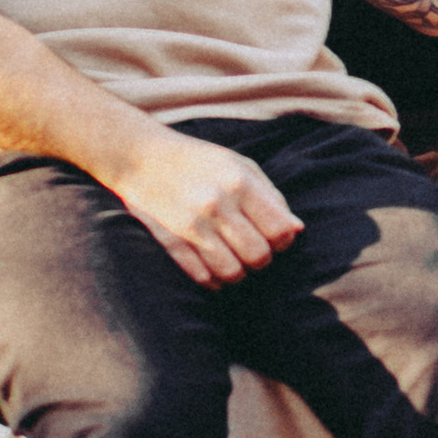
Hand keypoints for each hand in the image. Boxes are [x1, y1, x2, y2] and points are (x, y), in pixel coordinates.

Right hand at [112, 129, 303, 285]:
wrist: (140, 157)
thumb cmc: (199, 161)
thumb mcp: (240, 165)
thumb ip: (271, 196)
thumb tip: (297, 229)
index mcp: (239, 183)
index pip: (280, 230)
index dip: (284, 240)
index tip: (277, 238)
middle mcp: (216, 205)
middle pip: (259, 256)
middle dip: (263, 259)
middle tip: (255, 251)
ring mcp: (191, 225)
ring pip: (232, 272)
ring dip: (239, 273)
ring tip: (236, 262)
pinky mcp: (171, 241)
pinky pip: (203, 277)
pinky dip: (214, 280)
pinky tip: (215, 269)